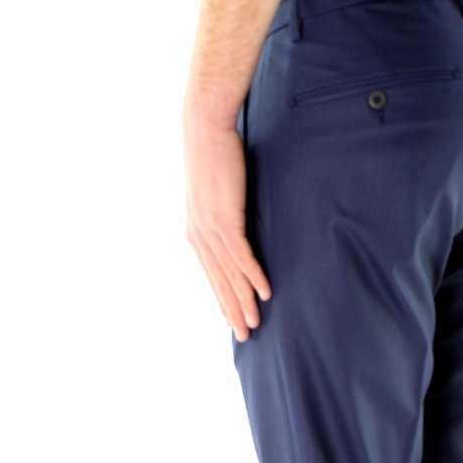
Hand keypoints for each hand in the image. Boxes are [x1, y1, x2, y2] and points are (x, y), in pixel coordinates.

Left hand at [183, 106, 271, 342]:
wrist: (206, 127)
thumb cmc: (214, 155)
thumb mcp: (216, 191)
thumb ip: (222, 213)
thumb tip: (234, 225)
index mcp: (196, 232)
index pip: (213, 274)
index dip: (223, 299)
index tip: (232, 320)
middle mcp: (200, 235)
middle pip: (220, 281)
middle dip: (232, 310)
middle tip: (245, 335)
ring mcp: (212, 229)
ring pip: (231, 274)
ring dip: (244, 301)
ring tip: (255, 323)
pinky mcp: (226, 219)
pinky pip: (242, 255)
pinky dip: (254, 276)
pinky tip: (265, 292)